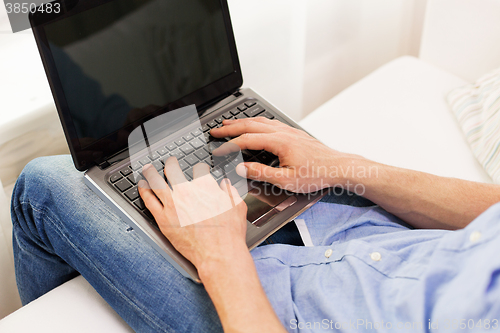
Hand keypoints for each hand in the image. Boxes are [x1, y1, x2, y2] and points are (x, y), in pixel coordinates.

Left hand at [138, 158, 247, 268]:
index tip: (199, 170)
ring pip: (156, 182)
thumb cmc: (229, 233)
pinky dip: (144, 190)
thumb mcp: (238, 207)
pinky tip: (142, 186)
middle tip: (170, 163)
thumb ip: (230, 192)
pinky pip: (149, 200)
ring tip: (148, 169)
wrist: (219, 253)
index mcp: (205, 186)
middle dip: (171, 163)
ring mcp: (173, 205)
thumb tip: (225, 185)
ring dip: (151, 172)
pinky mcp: (163, 219)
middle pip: (173, 169)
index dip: (199, 168)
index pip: (199, 169)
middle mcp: (186, 192)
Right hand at [211, 117, 364, 192]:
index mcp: (278, 142)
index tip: (218, 150)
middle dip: (229, 127)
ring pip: (259, 121)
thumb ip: (261, 173)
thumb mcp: (286, 180)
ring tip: (228, 123)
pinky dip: (255, 122)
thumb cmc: (316, 174)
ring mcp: (288, 131)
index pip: (246, 141)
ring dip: (241, 122)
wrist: (338, 167)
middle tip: (215, 130)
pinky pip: (269, 122)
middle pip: (249, 125)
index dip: (229, 146)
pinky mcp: (294, 133)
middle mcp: (282, 132)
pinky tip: (254, 125)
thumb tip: (241, 168)